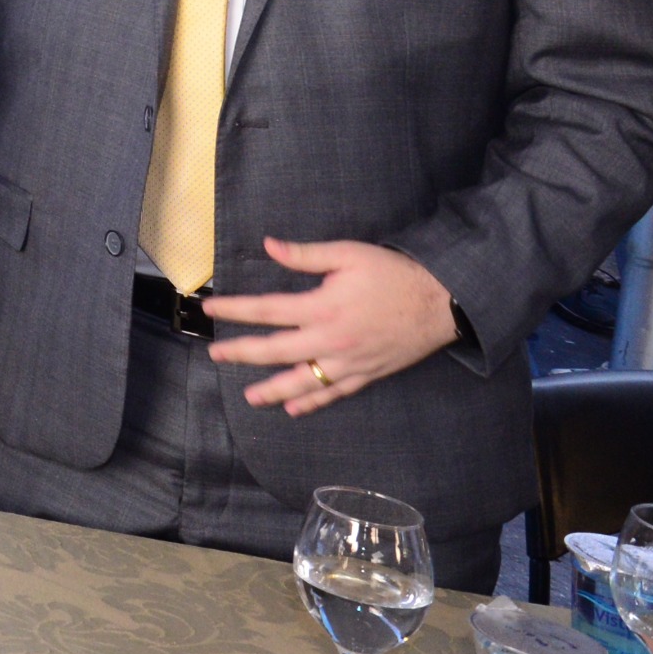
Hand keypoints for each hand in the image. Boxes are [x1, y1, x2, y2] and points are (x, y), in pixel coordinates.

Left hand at [201, 236, 459, 413]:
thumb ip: (305, 254)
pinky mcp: (366, 374)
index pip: (266, 310)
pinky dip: (312, 402)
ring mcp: (348, 362)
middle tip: (216, 354)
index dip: (235, 310)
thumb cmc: (394, 274)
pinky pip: (333, 394)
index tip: (210, 310)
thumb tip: (268, 245)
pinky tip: (293, 409)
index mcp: (322, 307)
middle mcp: (330, 340)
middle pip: (276, 351)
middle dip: (242, 353)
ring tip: (250, 397)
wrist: (441, 302)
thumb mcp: (348, 254)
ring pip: (302, 382)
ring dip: (273, 390)